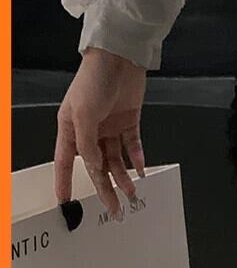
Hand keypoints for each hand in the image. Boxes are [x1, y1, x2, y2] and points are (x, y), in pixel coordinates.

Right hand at [55, 47, 146, 215]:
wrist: (120, 58)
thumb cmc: (94, 80)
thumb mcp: (84, 114)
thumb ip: (87, 144)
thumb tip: (94, 167)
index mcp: (71, 128)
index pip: (66, 161)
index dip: (65, 181)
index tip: (66, 201)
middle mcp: (90, 130)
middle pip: (97, 166)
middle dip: (104, 188)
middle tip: (113, 209)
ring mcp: (110, 127)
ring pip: (116, 160)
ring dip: (123, 177)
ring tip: (130, 194)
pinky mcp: (129, 122)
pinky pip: (132, 146)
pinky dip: (136, 159)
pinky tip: (140, 172)